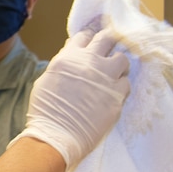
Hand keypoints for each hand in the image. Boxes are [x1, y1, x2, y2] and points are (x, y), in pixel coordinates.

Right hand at [15, 28, 130, 167]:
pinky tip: (112, 93)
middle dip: (108, 42)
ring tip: (112, 74)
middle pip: (107, 38)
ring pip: (122, 58)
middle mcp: (89, 62)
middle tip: (107, 51)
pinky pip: (126, 83)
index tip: (90, 45)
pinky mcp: (117, 95)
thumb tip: (71, 54)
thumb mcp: (46, 80)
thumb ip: (62, 64)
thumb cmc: (46, 110)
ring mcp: (106, 78)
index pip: (84, 36)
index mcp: (69, 57)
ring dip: (117, 64)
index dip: (88, 40)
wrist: (57, 135)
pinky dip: (120, 86)